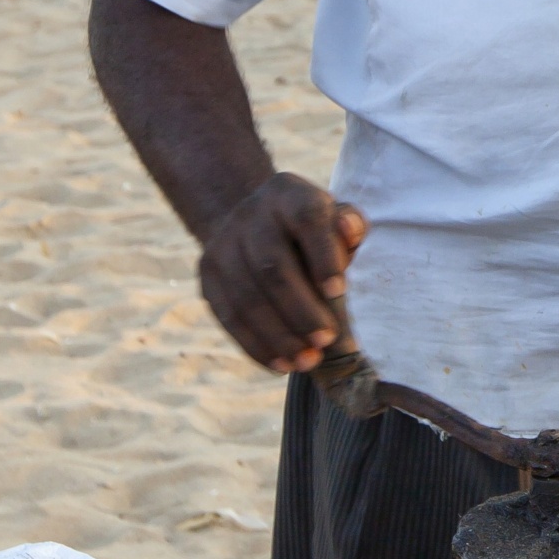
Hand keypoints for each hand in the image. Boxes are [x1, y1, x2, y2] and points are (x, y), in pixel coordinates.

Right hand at [198, 171, 367, 373]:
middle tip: (326, 340)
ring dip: (279, 336)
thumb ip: (350, 226)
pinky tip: (281, 364)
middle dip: (301, 310)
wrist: (253, 220)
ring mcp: (223, 245)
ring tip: (308, 362)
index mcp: (289, 194)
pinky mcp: (207, 275)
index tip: (339, 291)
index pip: (306, 219)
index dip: (323, 256)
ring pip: (247, 297)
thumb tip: (349, 232)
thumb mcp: (335, 218)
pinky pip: (229, 316)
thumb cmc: (313, 229)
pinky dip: (256, 345)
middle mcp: (251, 215)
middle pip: (272, 266)